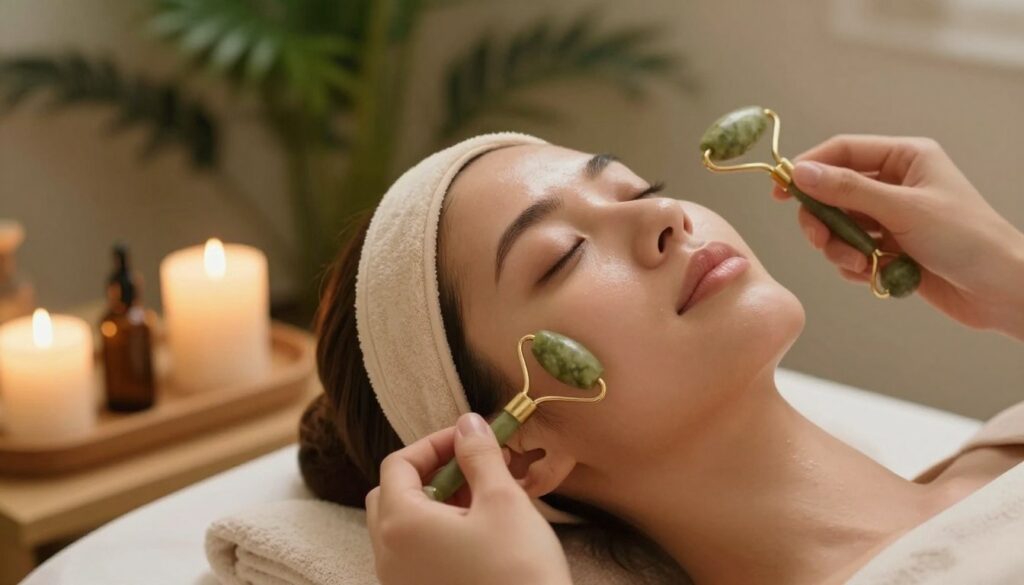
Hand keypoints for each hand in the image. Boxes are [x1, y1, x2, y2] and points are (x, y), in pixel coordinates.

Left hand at [365, 412, 572, 584]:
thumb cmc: (519, 571)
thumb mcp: (503, 501)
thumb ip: (479, 456)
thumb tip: (467, 424)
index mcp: (401, 525)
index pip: (398, 464)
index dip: (434, 443)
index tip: (470, 438)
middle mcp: (388, 556)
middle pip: (392, 494)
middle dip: (430, 473)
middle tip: (472, 468)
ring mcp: (400, 582)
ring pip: (403, 527)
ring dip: (435, 503)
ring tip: (481, 499)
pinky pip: (414, 555)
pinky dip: (436, 534)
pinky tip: (477, 533)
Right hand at [772, 134, 1023, 339]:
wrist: (1001, 290)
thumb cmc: (967, 240)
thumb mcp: (903, 209)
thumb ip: (849, 190)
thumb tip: (801, 172)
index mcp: (905, 158)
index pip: (842, 151)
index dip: (809, 168)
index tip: (781, 191)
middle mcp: (895, 184)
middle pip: (832, 192)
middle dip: (823, 219)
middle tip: (820, 240)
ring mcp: (891, 217)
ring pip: (839, 226)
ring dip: (839, 248)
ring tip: (860, 264)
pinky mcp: (890, 248)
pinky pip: (851, 252)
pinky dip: (854, 266)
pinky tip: (875, 274)